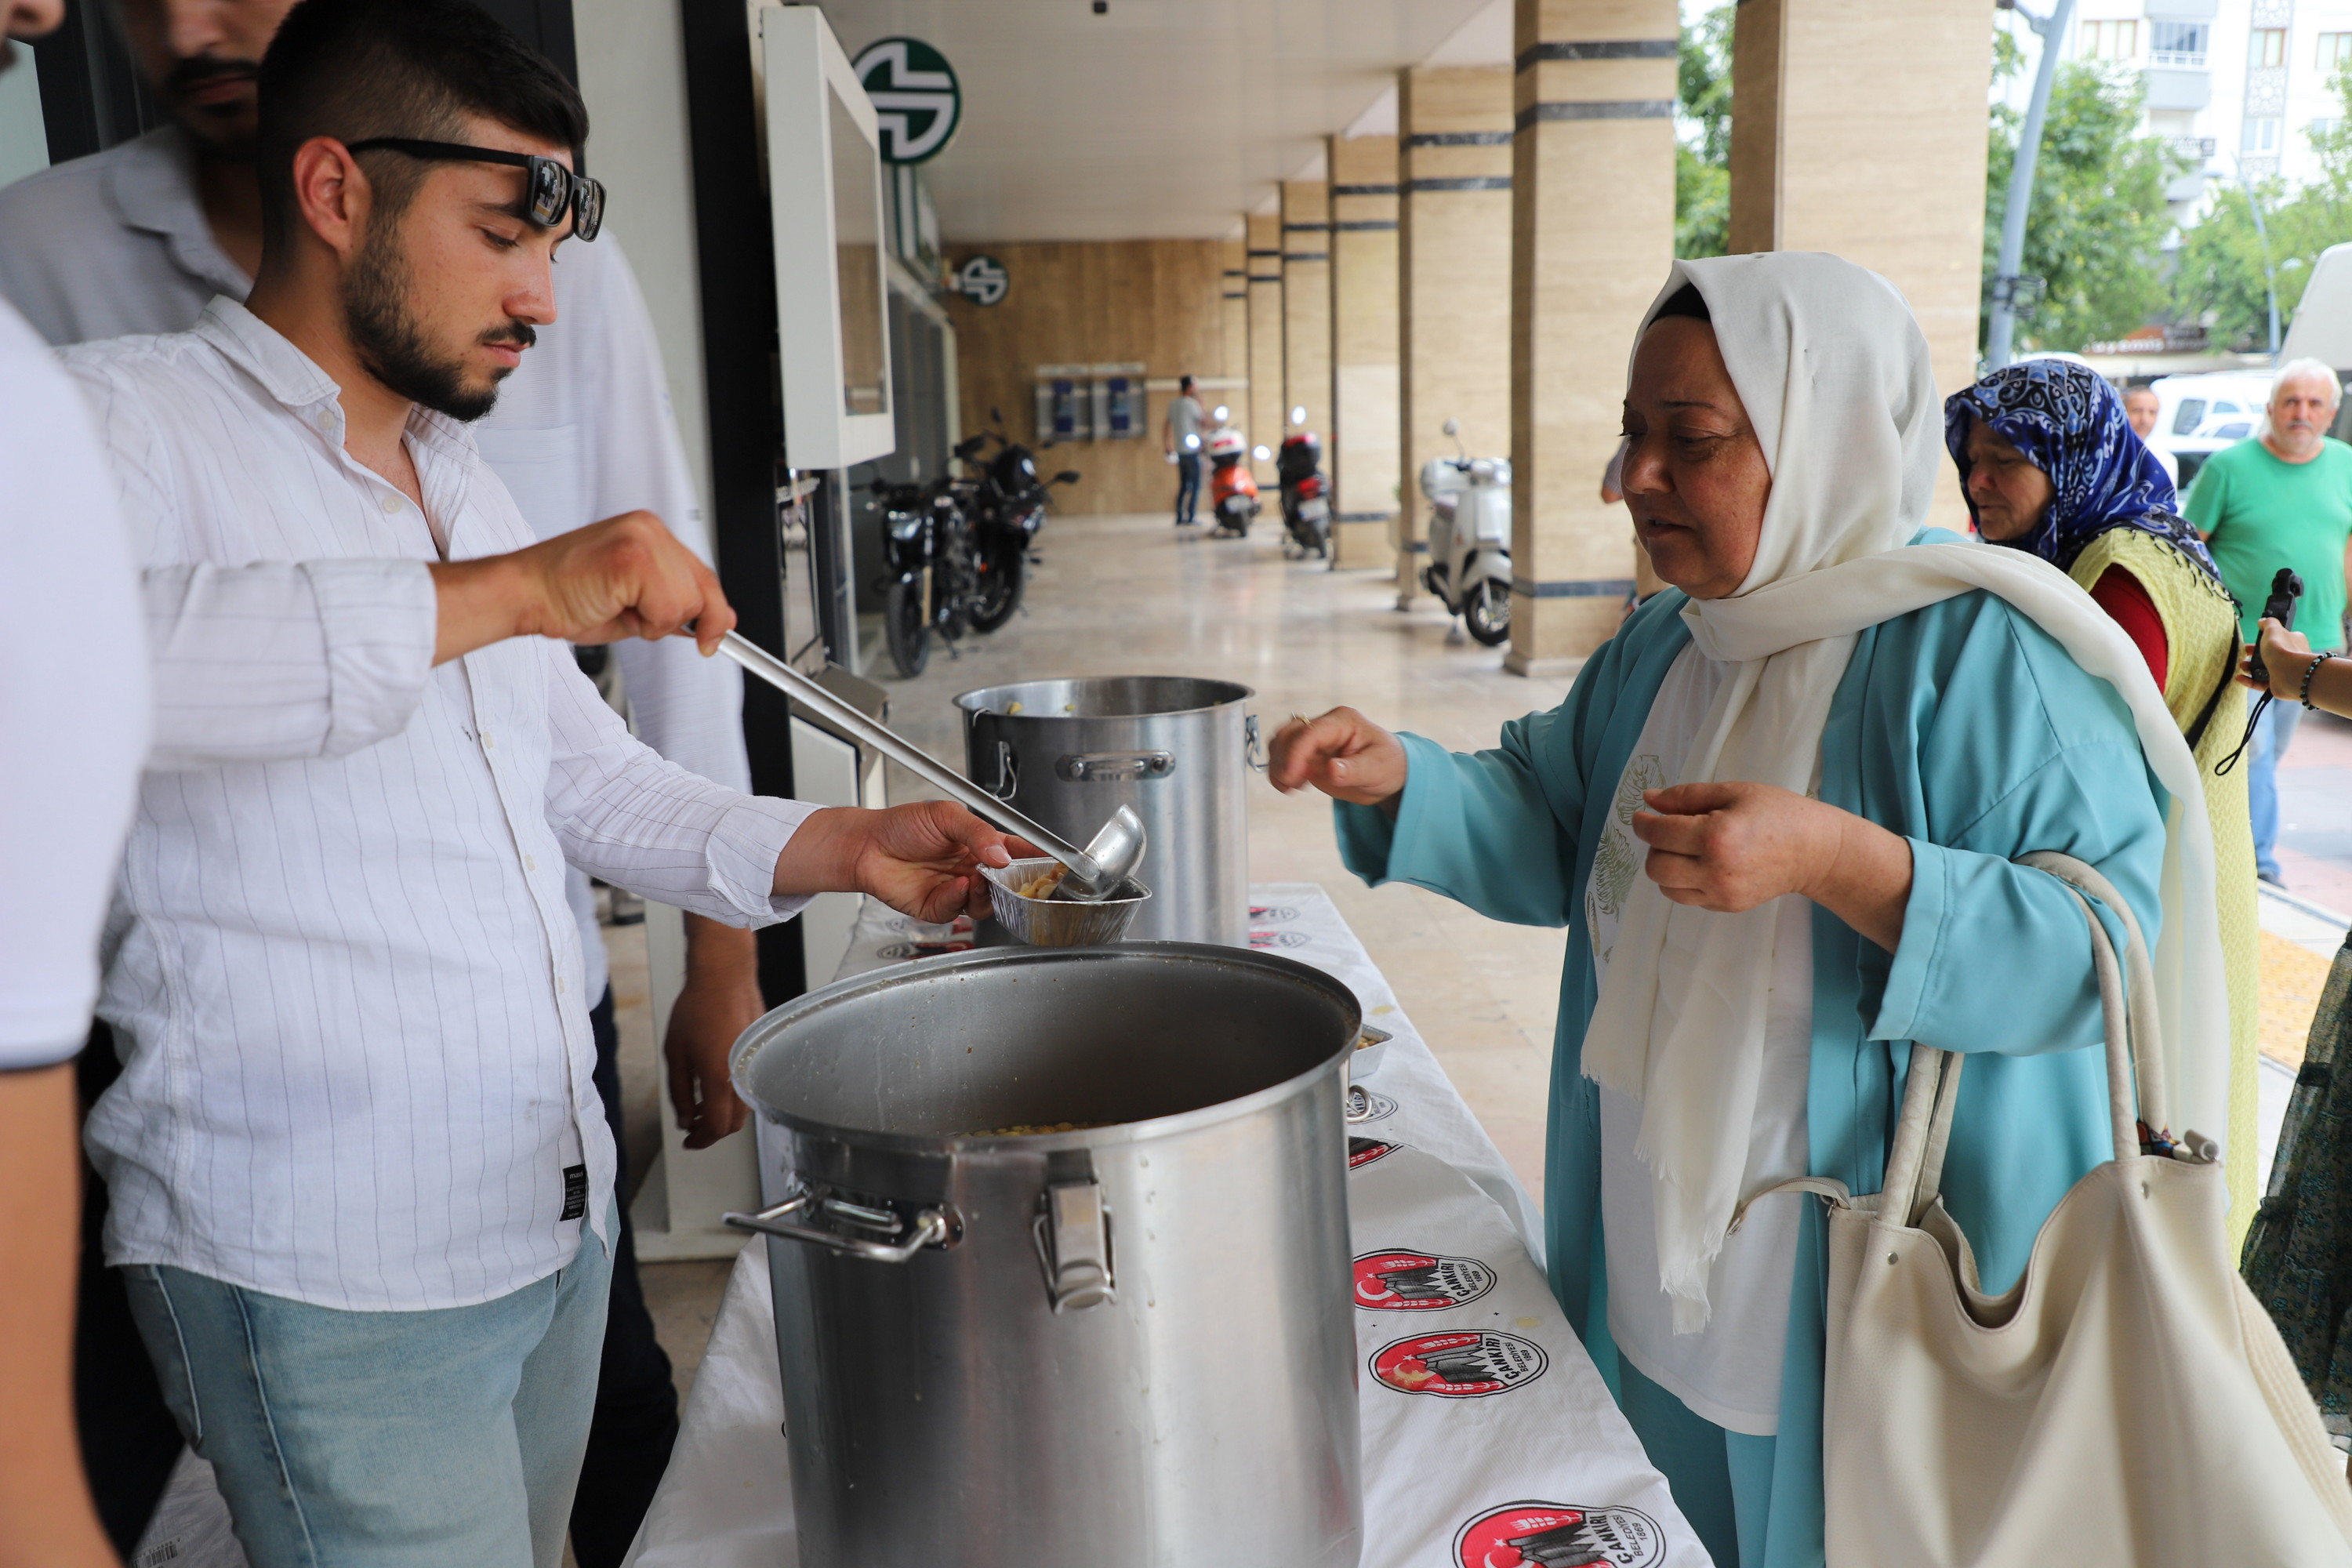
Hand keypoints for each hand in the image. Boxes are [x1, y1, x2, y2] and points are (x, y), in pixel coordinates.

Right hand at [431, 510, 734, 663]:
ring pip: (688, 604)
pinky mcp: (635, 559)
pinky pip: (668, 610)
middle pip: (703, 591)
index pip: (702, 575)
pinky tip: (614, 607)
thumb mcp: (633, 602)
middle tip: (635, 617)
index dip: (712, 611)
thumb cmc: (567, 597)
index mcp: (649, 532)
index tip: (714, 637)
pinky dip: (645, 624)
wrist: (525, 594)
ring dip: (655, 622)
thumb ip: (674, 605)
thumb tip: (717, 623)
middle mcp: (650, 529)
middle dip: (677, 619)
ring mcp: (644, 540)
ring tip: (617, 607)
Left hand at [664, 916, 764, 1149]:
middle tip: (693, 1128)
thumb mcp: (675, 1053)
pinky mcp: (761, 1056)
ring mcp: (754, 1065)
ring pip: (744, 1108)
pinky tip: (716, 1087)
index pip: (715, 1127)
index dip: (700, 1140)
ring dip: (723, 1115)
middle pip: (732, 1123)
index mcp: (718, 1078)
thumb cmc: (698, 1006)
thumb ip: (678, 1091)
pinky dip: (734, 1097)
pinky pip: (750, 1087)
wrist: (724, 976)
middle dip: (711, 1132)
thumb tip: (684, 1119)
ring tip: (701, 1107)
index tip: (688, 1142)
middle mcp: (741, 1076)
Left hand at [773, 800, 1031, 922]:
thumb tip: (1003, 853)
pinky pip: (959, 910)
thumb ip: (979, 833)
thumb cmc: (902, 825)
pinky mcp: (939, 907)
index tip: (1053, 863)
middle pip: (1008, 883)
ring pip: (988, 902)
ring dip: (987, 893)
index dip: (1036, 859)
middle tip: (1018, 878)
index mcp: (981, 844)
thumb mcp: (947, 816)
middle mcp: (973, 869)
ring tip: (978, 877)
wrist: (867, 846)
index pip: (1018, 853)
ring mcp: (958, 890)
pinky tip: (956, 884)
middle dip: (1016, 883)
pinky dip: (960, 898)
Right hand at [1268, 707, 1408, 807]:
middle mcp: (1325, 725)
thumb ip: (1352, 770)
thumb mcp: (1377, 769)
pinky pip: (1283, 757)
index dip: (1295, 753)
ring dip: (1278, 765)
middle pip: (1288, 733)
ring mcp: (1314, 740)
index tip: (1292, 777)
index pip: (1310, 732)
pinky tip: (1292, 786)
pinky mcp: (1308, 754)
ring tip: (1290, 787)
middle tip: (1290, 785)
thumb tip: (1331, 770)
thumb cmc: (1389, 765)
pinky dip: (1280, 771)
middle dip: (1282, 759)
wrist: (1391, 773)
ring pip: (1281, 743)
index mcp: (1342, 721)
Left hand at [1633, 781, 1911, 951]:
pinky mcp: (1728, 906)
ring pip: (1667, 888)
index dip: (1643, 823)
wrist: (1815, 851)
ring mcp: (1721, 893)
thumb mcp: (1734, 792)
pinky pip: (1688, 898)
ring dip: (1667, 868)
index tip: (1642, 816)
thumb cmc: (1778, 813)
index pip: (1658, 834)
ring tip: (1686, 850)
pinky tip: (1703, 864)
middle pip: (1656, 867)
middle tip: (1669, 832)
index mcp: (1715, 836)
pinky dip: (1685, 882)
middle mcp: (1714, 870)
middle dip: (1654, 848)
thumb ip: (1687, 796)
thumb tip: (1649, 800)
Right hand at [2239, 616, 2316, 695]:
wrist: (2289, 673)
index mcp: (2293, 641)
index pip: (2278, 639)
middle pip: (2269, 654)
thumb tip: (2263, 621)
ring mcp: (2284, 671)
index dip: (2265, 639)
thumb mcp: (2273, 629)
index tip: (2253, 641)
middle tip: (2244, 653)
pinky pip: (2260, 683)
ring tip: (2242, 666)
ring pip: (2264, 669)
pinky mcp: (2277, 684)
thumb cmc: (2282, 650)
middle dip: (2254, 654)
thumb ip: (2268, 623)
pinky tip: (2240, 678)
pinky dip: (2249, 681)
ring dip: (2250, 667)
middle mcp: (2291, 656)